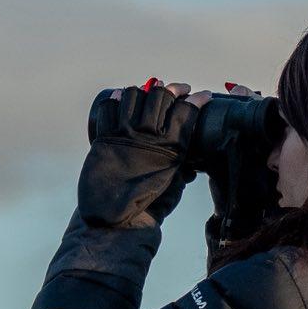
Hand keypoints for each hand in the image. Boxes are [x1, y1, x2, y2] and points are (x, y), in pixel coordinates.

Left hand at [79, 78, 202, 227]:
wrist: (117, 220)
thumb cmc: (149, 205)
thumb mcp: (174, 181)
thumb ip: (183, 165)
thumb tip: (192, 160)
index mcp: (170, 146)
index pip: (187, 111)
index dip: (197, 99)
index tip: (203, 95)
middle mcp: (148, 135)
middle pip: (162, 96)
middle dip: (174, 89)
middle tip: (179, 90)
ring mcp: (124, 133)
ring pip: (135, 95)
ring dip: (145, 91)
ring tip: (149, 93)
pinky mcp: (105, 137)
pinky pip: (109, 108)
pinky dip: (115, 99)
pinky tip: (121, 96)